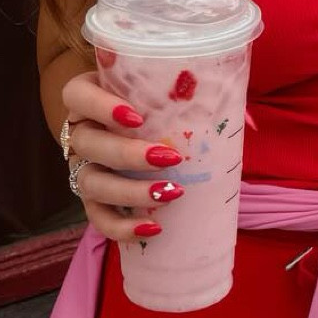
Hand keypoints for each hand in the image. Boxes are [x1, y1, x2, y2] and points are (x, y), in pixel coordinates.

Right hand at [59, 69, 186, 242]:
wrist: (142, 132)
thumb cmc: (154, 104)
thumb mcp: (159, 90)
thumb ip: (183, 89)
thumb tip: (240, 108)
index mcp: (87, 98)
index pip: (76, 95)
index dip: (99, 106)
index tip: (136, 117)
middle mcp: (80, 132)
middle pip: (86, 143)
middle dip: (127, 154)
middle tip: (168, 158)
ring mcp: (83, 167)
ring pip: (91, 183)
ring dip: (130, 192)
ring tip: (171, 194)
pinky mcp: (92, 199)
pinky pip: (97, 218)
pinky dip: (122, 228)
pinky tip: (152, 228)